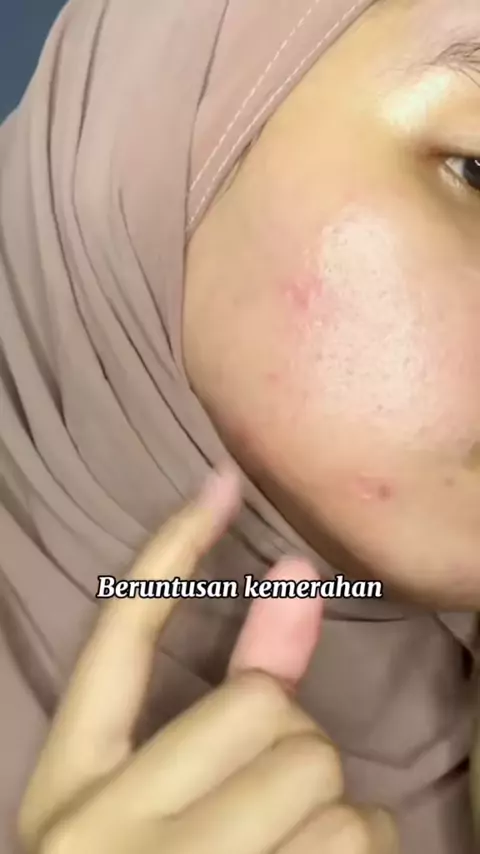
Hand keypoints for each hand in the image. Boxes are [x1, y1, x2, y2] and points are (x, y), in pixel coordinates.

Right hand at [18, 464, 398, 853]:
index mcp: (70, 786)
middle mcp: (104, 831)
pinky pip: (361, 838)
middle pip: (265, 711)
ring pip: (324, 776)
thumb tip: (299, 581)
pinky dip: (367, 853)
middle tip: (264, 802)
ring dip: (335, 809)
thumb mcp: (152, 808)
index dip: (170, 549)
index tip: (223, 480)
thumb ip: (228, 695)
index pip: (118, 637)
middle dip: (292, 744)